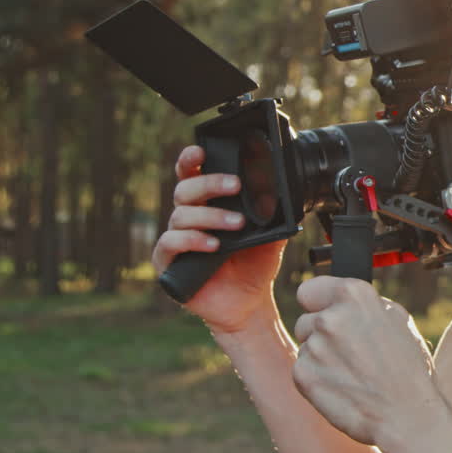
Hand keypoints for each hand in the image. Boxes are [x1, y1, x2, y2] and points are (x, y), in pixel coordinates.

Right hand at [152, 145, 286, 334]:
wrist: (248, 301)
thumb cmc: (254, 264)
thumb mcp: (269, 234)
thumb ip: (271, 213)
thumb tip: (282, 191)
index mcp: (208, 205)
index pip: (193, 175)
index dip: (191, 160)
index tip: (199, 151)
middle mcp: (189, 218)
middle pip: (185, 189)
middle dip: (209, 183)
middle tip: (234, 185)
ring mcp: (176, 238)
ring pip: (181, 215)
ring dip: (211, 216)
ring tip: (236, 224)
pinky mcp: (168, 262)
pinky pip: (170, 243)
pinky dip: (192, 240)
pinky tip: (213, 244)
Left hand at [292, 276, 436, 445]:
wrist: (406, 414)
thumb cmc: (408, 368)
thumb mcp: (398, 320)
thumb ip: (364, 305)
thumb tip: (343, 301)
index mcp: (355, 295)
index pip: (309, 289)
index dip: (319, 304)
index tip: (327, 315)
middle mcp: (330, 316)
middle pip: (306, 320)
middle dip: (321, 334)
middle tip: (350, 353)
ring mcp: (314, 346)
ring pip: (306, 347)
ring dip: (321, 358)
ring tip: (352, 373)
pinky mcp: (303, 375)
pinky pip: (302, 370)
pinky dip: (317, 379)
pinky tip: (343, 387)